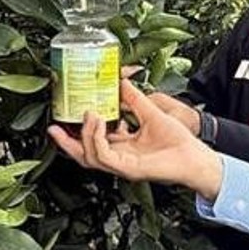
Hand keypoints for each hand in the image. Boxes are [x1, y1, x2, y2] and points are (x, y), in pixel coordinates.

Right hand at [47, 80, 224, 199]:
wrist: (196, 156)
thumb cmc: (179, 141)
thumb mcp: (152, 111)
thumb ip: (134, 98)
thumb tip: (122, 80)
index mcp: (122, 148)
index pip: (92, 144)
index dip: (76, 133)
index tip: (64, 118)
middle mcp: (119, 159)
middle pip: (83, 155)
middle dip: (66, 143)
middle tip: (53, 128)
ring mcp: (122, 166)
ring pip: (90, 157)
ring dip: (85, 134)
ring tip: (89, 113)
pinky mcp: (129, 169)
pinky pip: (104, 156)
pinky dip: (97, 139)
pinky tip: (99, 122)